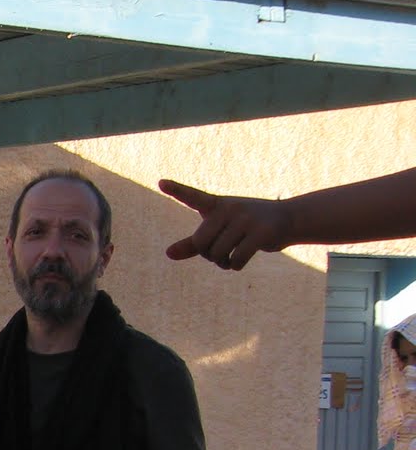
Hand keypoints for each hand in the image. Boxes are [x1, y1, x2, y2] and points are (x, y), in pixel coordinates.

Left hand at [159, 179, 290, 270]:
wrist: (288, 220)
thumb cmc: (246, 226)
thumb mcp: (219, 231)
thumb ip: (193, 244)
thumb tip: (168, 254)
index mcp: (216, 205)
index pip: (192, 197)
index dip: (176, 190)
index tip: (160, 182)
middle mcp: (229, 209)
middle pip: (201, 243)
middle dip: (207, 255)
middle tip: (218, 254)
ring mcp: (246, 219)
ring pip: (218, 253)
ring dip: (222, 263)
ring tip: (231, 257)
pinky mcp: (261, 233)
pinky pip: (236, 259)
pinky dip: (235, 266)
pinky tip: (239, 262)